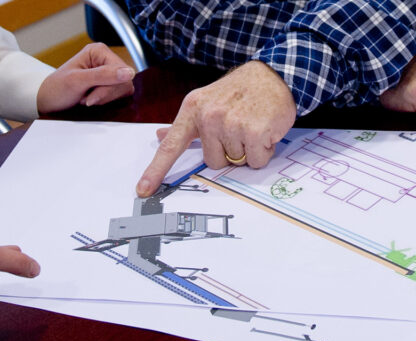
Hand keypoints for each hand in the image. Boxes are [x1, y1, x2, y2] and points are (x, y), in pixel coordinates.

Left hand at [37, 43, 135, 113]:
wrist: (48, 100)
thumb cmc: (57, 88)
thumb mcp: (78, 81)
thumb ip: (103, 76)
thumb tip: (129, 73)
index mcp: (99, 51)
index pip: (121, 71)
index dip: (109, 88)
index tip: (90, 96)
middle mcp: (106, 59)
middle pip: (124, 81)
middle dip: (106, 94)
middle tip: (87, 97)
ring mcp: (109, 73)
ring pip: (123, 89)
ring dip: (105, 98)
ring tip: (87, 98)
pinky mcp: (110, 85)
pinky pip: (120, 95)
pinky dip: (107, 101)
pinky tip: (93, 100)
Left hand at [136, 60, 296, 196]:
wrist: (272, 75)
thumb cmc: (238, 91)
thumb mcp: (205, 101)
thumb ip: (184, 125)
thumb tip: (160, 137)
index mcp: (193, 110)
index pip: (171, 147)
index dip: (156, 171)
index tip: (143, 190)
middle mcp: (209, 116)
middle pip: (213, 162)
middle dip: (229, 152)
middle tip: (239, 129)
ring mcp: (231, 124)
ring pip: (237, 162)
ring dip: (248, 150)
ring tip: (252, 126)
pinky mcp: (254, 132)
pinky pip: (256, 161)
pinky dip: (264, 151)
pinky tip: (264, 131)